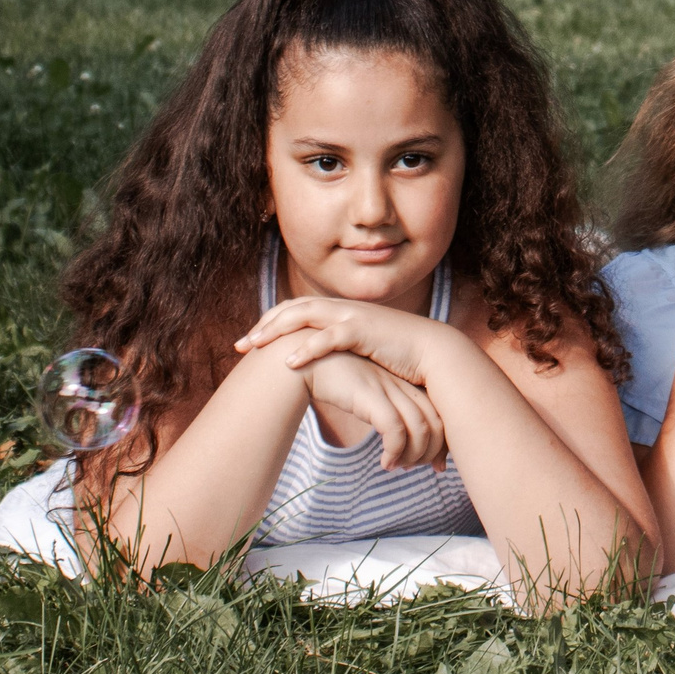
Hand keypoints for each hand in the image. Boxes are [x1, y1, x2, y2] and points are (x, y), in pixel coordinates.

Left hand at [237, 293, 452, 386]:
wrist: (434, 353)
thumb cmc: (399, 357)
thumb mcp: (363, 349)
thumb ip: (342, 351)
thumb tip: (322, 366)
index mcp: (341, 312)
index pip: (296, 309)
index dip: (270, 322)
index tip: (250, 341)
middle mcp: (343, 308)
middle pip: (293, 308)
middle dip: (264, 325)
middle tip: (240, 345)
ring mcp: (353, 317)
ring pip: (305, 315)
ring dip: (276, 330)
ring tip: (254, 348)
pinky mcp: (364, 331)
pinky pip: (329, 337)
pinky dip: (307, 348)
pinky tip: (289, 362)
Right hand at [293, 351, 446, 469]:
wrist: (308, 361)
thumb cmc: (338, 382)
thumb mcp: (369, 396)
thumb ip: (387, 412)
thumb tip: (398, 440)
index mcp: (407, 383)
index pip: (440, 414)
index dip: (443, 444)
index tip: (437, 466)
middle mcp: (403, 384)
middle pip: (437, 422)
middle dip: (432, 453)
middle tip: (416, 469)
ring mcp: (389, 388)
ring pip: (420, 428)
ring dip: (412, 456)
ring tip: (396, 467)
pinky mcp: (371, 395)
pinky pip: (395, 430)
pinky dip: (395, 451)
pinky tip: (385, 462)